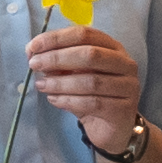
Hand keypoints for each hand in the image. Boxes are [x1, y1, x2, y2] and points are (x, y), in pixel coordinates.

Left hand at [20, 15, 147, 139]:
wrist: (110, 128)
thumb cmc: (91, 95)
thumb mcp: (74, 75)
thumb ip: (58, 62)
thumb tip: (33, 52)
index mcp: (112, 47)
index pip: (85, 34)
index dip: (57, 38)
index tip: (33, 46)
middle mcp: (125, 63)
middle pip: (90, 54)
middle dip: (57, 58)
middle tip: (34, 64)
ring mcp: (128, 86)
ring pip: (91, 81)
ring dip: (60, 82)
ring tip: (41, 85)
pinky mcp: (124, 109)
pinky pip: (93, 103)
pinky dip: (69, 100)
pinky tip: (54, 100)